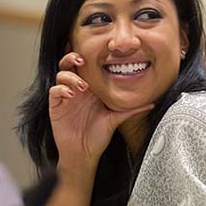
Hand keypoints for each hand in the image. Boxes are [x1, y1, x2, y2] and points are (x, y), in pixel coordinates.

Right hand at [48, 52, 152, 170]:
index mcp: (91, 89)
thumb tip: (152, 103)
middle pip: (69, 65)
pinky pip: (54, 91)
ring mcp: (66, 97)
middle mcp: (78, 90)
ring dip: (71, 76)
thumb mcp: (117, 118)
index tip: (96, 53)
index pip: (86, 66)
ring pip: (61, 75)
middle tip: (83, 61)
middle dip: (73, 58)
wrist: (84, 153)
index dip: (87, 56)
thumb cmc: (98, 135)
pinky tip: (71, 94)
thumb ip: (132, 109)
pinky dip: (61, 89)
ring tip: (82, 86)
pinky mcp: (56, 107)